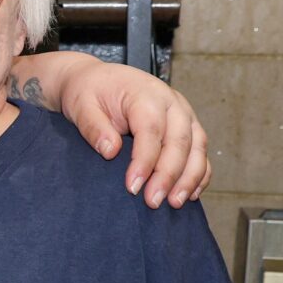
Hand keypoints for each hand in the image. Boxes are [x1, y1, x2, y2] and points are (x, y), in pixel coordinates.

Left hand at [60, 61, 210, 207]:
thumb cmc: (89, 91)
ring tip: (174, 202)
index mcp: (146, 93)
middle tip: (153, 201)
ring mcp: (183, 114)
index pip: (151, 130)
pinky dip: (200, 173)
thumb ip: (93, 127)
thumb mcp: (81, 105)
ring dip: (189, 177)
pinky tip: (190, 194)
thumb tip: (110, 151)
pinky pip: (200, 152)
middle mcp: (172, 102)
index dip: (144, 161)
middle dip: (168, 175)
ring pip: (197, 147)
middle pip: (179, 141)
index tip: (133, 187)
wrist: (96, 79)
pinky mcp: (188, 126)